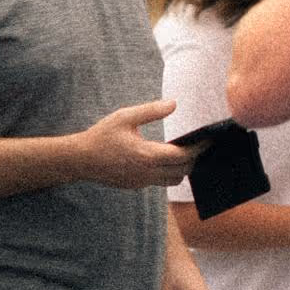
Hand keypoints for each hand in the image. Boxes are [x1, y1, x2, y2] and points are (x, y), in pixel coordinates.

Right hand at [77, 100, 198, 187]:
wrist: (80, 159)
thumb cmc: (102, 136)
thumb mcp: (125, 117)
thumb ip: (151, 111)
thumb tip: (174, 104)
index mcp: (147, 155)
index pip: (183, 155)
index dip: (199, 148)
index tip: (209, 139)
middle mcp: (147, 172)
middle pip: (183, 170)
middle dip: (194, 159)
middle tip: (200, 145)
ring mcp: (142, 182)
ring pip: (174, 180)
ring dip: (182, 168)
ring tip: (185, 153)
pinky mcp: (136, 185)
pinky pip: (159, 182)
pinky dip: (168, 172)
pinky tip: (165, 159)